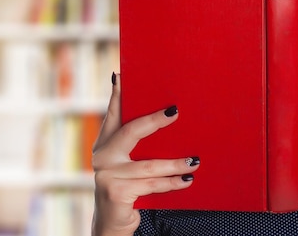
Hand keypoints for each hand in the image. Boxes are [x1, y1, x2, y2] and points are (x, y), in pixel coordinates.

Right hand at [91, 74, 199, 235]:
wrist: (112, 223)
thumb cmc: (128, 186)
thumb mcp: (130, 162)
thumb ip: (139, 141)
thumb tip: (169, 112)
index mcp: (105, 142)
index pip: (113, 113)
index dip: (118, 94)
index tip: (123, 75)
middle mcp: (102, 155)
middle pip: (131, 131)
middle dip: (154, 120)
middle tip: (176, 111)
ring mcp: (107, 174)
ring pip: (149, 165)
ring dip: (175, 163)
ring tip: (195, 161)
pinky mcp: (116, 192)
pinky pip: (151, 184)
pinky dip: (172, 183)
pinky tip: (187, 179)